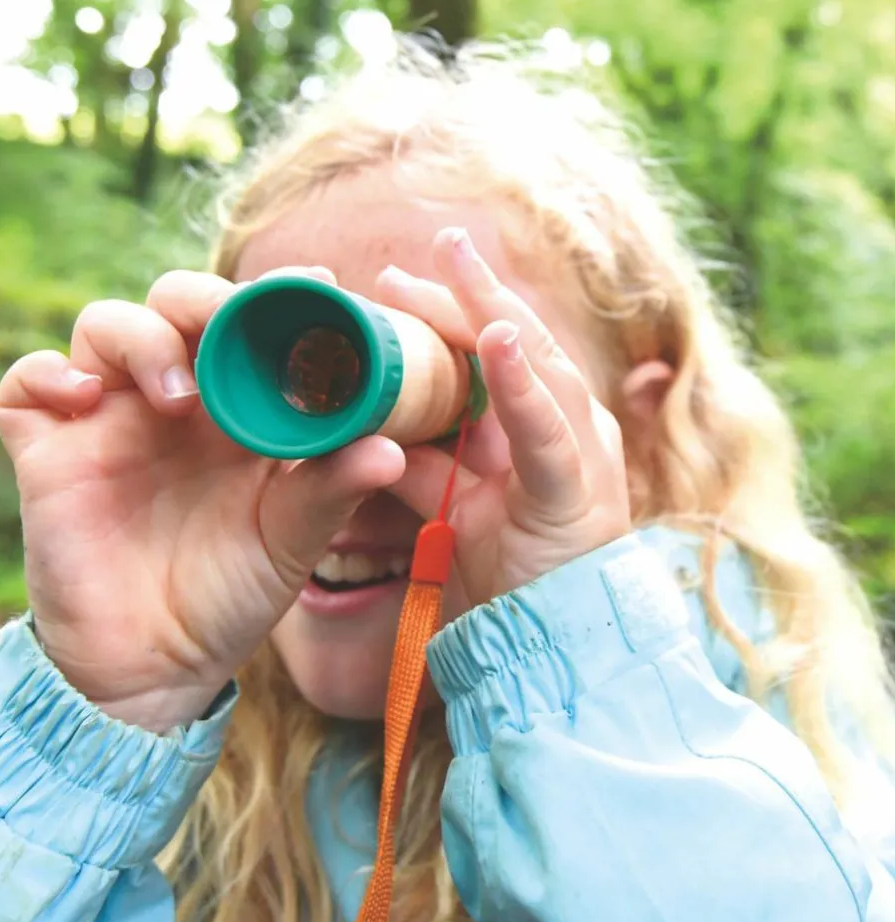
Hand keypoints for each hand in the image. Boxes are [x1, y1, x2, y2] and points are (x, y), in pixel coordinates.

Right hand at [0, 268, 403, 731]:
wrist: (159, 665)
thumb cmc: (232, 595)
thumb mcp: (291, 540)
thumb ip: (332, 490)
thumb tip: (390, 450)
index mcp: (237, 410)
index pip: (251, 326)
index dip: (278, 298)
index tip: (320, 285)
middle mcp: (174, 402)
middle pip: (177, 304)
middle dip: (205, 300)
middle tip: (233, 324)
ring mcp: (108, 419)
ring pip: (106, 326)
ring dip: (141, 338)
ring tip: (177, 394)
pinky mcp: (50, 451)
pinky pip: (27, 385)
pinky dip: (49, 374)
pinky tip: (84, 397)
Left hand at [378, 228, 630, 606]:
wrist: (546, 646)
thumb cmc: (504, 577)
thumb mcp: (449, 508)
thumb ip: (422, 464)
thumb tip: (369, 426)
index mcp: (537, 428)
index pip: (492, 355)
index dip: (449, 314)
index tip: (392, 285)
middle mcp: (567, 427)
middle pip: (512, 343)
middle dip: (466, 293)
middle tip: (427, 246)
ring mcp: (581, 452)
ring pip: (536, 366)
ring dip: (490, 313)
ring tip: (454, 261)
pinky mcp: (579, 490)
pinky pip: (549, 430)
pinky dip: (521, 386)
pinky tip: (494, 337)